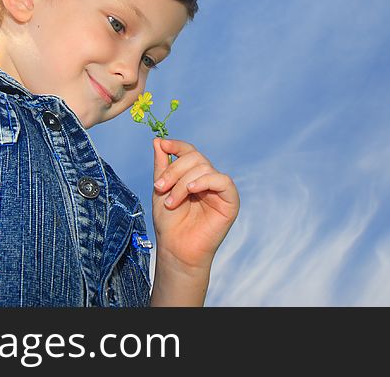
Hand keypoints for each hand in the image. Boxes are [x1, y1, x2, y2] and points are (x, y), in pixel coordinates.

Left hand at [151, 137, 239, 272]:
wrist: (176, 249)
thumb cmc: (169, 223)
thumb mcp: (161, 190)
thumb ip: (162, 166)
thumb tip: (158, 140)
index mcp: (193, 175)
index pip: (189, 152)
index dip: (177, 146)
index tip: (163, 144)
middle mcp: (208, 179)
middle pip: (195, 158)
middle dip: (174, 170)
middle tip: (160, 187)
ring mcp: (220, 190)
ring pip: (204, 168)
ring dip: (182, 182)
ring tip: (171, 202)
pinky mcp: (230, 201)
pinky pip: (222, 181)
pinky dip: (205, 181)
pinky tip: (191, 190)